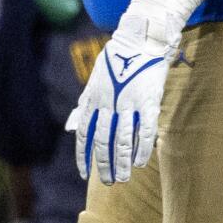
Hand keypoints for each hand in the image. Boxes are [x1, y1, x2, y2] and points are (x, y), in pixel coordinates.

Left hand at [70, 0, 197, 184]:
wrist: (139, 40)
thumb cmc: (116, 62)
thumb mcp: (94, 82)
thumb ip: (85, 106)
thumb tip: (74, 127)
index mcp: (93, 100)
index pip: (85, 134)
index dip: (84, 155)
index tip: (84, 173)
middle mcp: (108, 104)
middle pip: (103, 141)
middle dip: (104, 164)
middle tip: (108, 182)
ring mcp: (128, 103)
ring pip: (123, 139)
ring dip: (121, 162)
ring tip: (123, 178)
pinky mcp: (148, 100)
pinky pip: (144, 130)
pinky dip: (141, 148)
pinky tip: (139, 162)